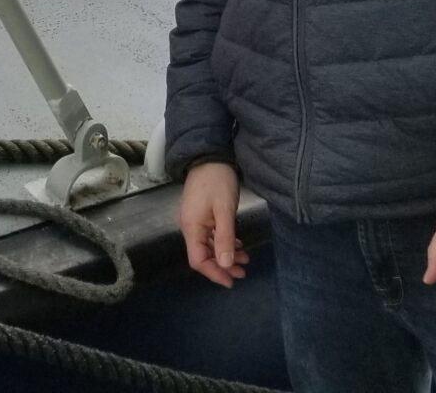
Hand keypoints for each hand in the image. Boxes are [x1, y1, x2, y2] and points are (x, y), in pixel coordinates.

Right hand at [178, 161, 248, 286]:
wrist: (210, 155)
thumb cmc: (217, 181)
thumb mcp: (224, 210)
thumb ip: (225, 238)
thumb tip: (225, 265)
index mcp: (192, 228)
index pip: (198, 260)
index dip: (214, 273)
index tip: (231, 280)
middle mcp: (190, 227)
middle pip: (204, 255)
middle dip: (223, 266)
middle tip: (243, 272)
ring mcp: (196, 221)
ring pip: (209, 247)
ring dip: (226, 255)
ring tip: (246, 259)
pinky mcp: (202, 215)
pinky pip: (212, 236)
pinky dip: (225, 243)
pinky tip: (238, 245)